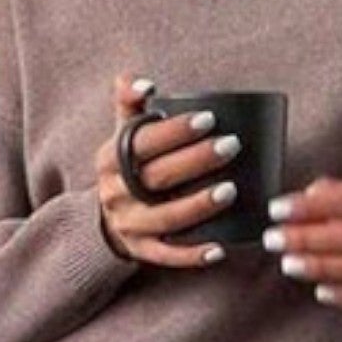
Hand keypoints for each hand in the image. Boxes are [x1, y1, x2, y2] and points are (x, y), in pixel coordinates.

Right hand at [95, 74, 243, 267]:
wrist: (108, 214)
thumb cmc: (128, 165)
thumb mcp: (122, 133)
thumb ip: (129, 102)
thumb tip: (145, 84)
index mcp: (109, 159)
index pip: (142, 142)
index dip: (175, 131)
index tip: (209, 119)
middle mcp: (114, 193)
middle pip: (157, 177)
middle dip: (196, 161)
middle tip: (232, 146)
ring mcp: (127, 225)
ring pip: (164, 218)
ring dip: (198, 206)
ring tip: (231, 191)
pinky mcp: (141, 251)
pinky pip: (167, 256)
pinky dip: (193, 255)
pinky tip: (220, 248)